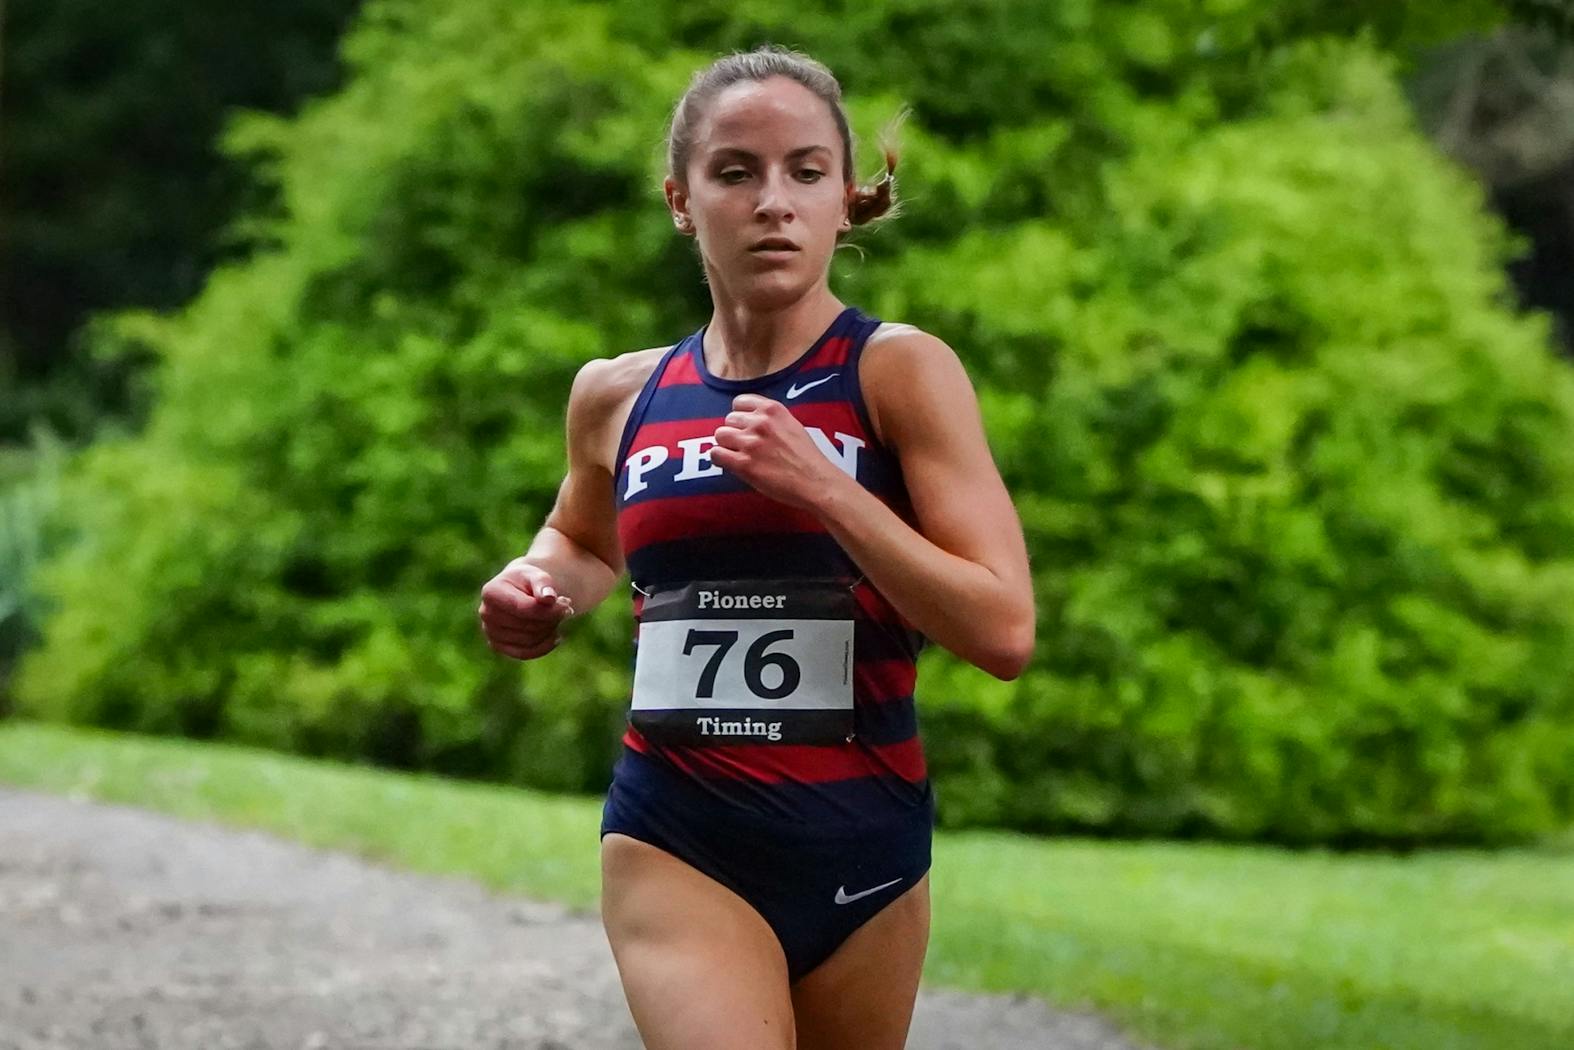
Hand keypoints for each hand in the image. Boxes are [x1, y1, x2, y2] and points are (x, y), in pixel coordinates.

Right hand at [478, 559, 574, 659]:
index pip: (524, 608)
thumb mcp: (537, 575)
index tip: (568, 603)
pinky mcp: (497, 645)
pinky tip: (556, 635)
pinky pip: (524, 653)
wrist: (520, 589)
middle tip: (565, 608)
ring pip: (529, 640)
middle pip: (528, 625)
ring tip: (556, 616)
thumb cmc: (529, 580)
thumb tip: (549, 598)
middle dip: (551, 618)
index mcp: (491, 592)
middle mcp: (486, 613)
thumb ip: (543, 583)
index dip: (549, 609)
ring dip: (549, 629)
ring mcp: (490, 631)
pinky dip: (544, 646)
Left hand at [709, 394, 842, 510]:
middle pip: (729, 419)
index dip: (739, 415)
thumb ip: (771, 420)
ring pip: (720, 435)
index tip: (743, 426)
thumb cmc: (807, 458)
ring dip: (726, 445)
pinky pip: (716, 454)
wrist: (815, 481)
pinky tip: (729, 463)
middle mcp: (760, 422)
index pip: (740, 402)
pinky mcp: (744, 464)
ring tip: (737, 455)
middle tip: (744, 445)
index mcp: (773, 410)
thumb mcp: (792, 425)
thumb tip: (749, 422)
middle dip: (734, 432)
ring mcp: (751, 443)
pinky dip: (720, 458)